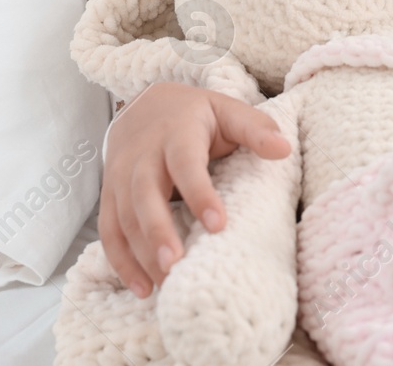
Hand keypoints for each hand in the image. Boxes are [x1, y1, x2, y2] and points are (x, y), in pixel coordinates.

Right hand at [99, 81, 290, 296]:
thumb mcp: (227, 110)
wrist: (144, 104)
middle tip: (176, 265)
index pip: (185, 163)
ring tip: (164, 284)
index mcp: (176, 133)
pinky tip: (143, 288)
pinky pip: (109, 231)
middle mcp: (143, 155)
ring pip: (124, 217)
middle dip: (158, 231)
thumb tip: (283, 148)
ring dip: (140, 253)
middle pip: (144, 194)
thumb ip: (255, 128)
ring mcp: (120, 176)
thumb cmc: (195, 114)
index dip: (199, 193)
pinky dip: (121, 261)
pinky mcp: (110, 195)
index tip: (218, 225)